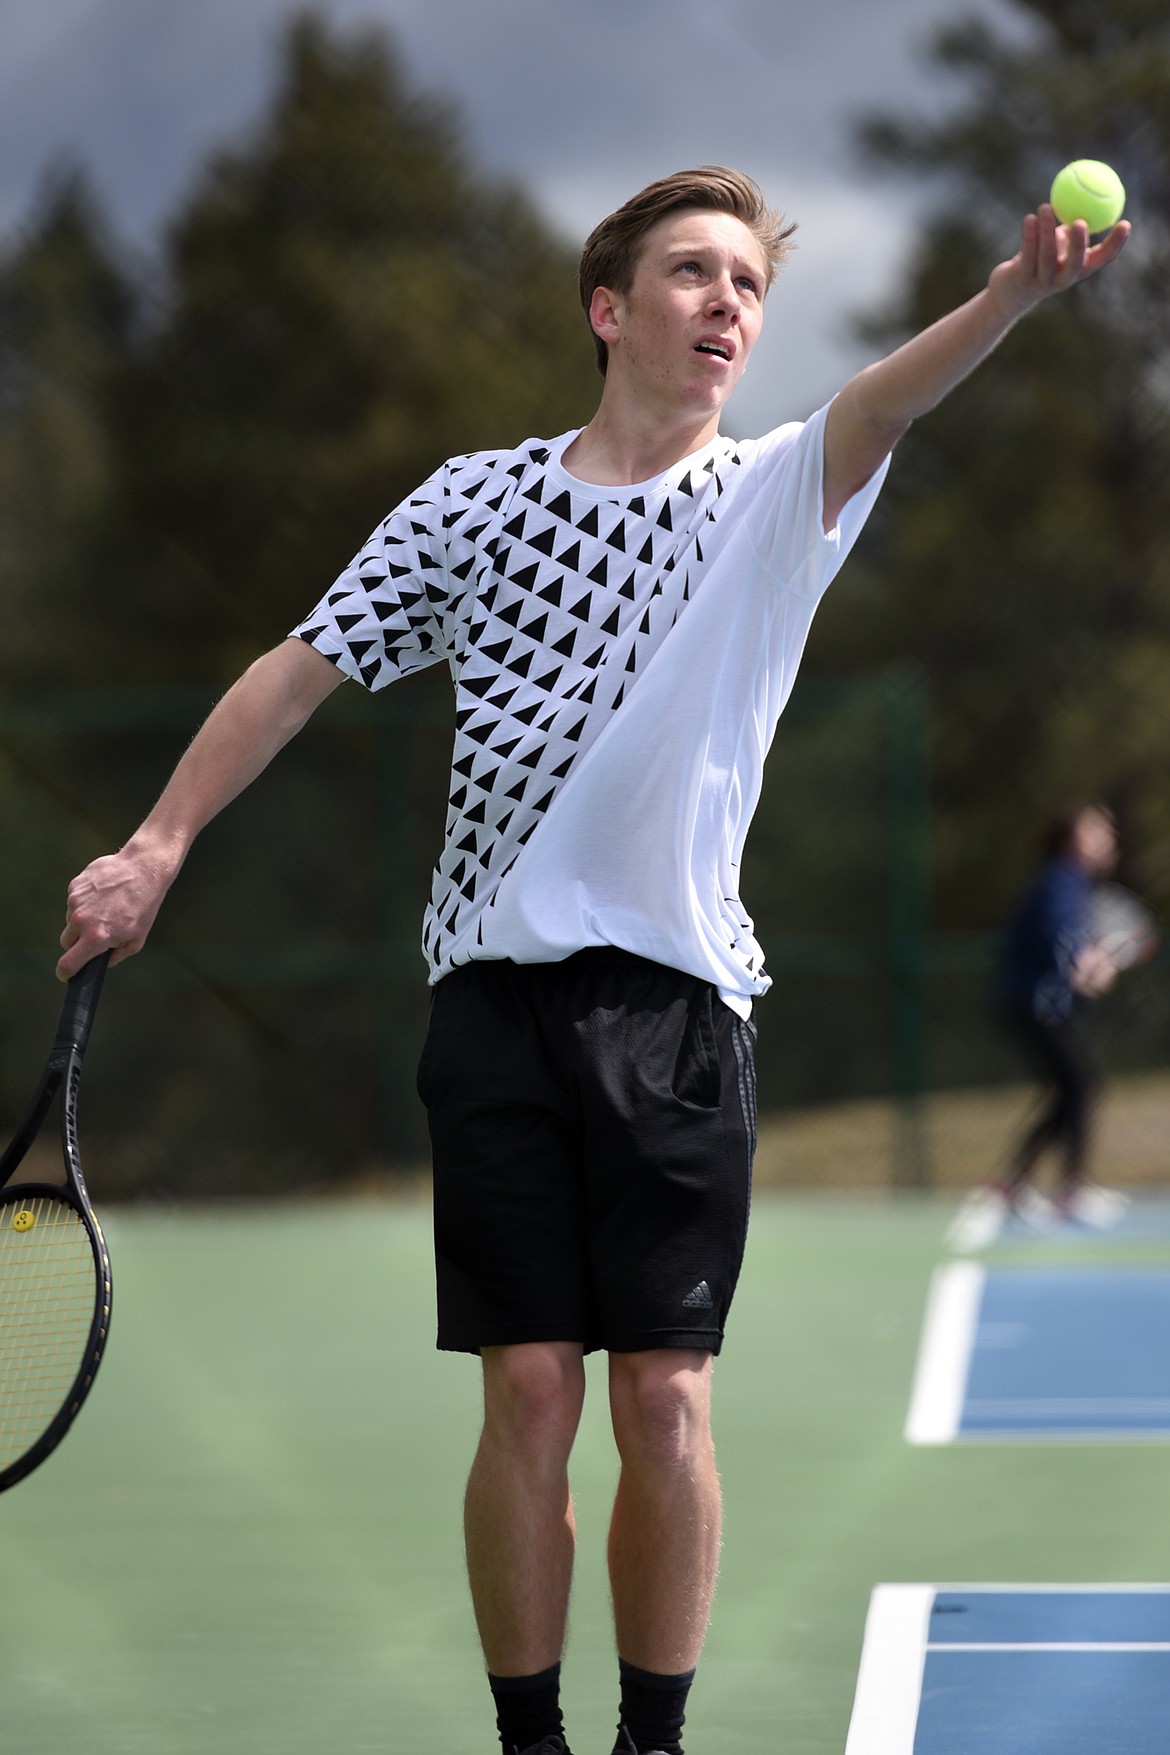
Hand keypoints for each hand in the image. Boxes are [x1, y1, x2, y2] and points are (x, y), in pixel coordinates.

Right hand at [57, 843, 177, 980]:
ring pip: (71, 920)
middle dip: (77, 943)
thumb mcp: (137, 938)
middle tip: (97, 935)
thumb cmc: (144, 905)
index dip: (66, 972)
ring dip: (83, 919)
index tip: (67, 974)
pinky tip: (103, 894)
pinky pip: (74, 901)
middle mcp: (81, 920)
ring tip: (107, 908)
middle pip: (67, 942)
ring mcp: (75, 902)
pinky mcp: (75, 886)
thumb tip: (103, 962)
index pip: (68, 964)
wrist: (144, 869)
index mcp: (96, 937)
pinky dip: (85, 902)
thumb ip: (117, 956)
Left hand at [988, 203, 1130, 320]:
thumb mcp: (1058, 244)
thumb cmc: (1039, 261)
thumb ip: (1071, 226)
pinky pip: (1026, 255)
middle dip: (1079, 243)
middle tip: (1080, 221)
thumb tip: (1086, 194)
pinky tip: (1029, 218)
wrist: (1010, 293)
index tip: (1125, 223)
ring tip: (1045, 207)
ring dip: (1046, 230)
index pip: (1102, 259)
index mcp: (1079, 269)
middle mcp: (1064, 278)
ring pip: (1046, 256)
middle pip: (1076, 263)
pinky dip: (1029, 235)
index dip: (1115, 244)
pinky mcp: (1021, 279)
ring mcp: (1042, 281)